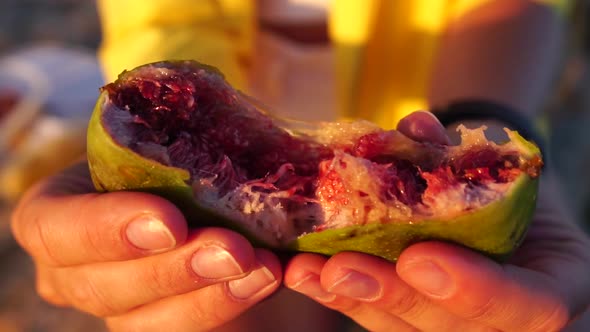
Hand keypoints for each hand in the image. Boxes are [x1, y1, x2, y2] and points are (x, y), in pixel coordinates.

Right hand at [10, 162, 281, 330]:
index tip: (170, 221)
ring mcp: (117, 303)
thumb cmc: (171, 156)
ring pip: (145, 321)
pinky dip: (230, 301)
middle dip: (174, 269)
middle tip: (234, 249)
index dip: (105, 229)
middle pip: (102, 286)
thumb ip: (169, 138)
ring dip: (211, 295)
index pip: (52, 228)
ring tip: (263, 268)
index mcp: (57, 214)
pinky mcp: (158, 322)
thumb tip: (215, 126)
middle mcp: (76, 269)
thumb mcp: (160, 138)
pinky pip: (187, 327)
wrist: (198, 194)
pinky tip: (266, 277)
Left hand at [284, 111, 589, 330]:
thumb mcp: (503, 171)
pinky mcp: (414, 320)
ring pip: (404, 329)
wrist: (496, 201)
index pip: (532, 308)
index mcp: (555, 288)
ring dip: (351, 298)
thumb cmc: (507, 185)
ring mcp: (456, 325)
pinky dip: (337, 292)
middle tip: (339, 269)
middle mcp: (506, 321)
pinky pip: (376, 314)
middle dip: (393, 297)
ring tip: (303, 272)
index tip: (419, 258)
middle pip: (452, 329)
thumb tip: (414, 128)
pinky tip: (301, 272)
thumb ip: (460, 159)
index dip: (475, 290)